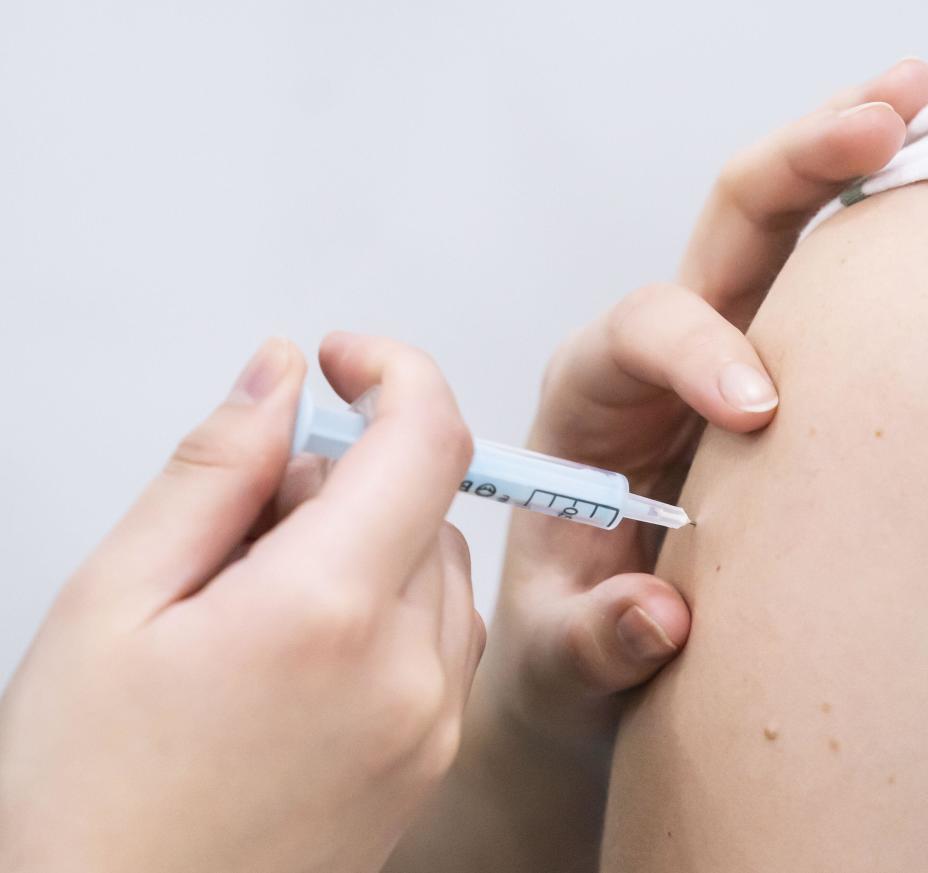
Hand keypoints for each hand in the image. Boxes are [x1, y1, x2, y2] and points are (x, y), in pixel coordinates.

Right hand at [0, 334, 485, 872]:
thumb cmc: (84, 802)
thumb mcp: (114, 602)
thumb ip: (214, 471)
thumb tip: (278, 377)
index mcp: (326, 614)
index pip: (425, 440)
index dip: (394, 373)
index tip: (344, 362)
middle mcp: (406, 673)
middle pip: (426, 504)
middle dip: (347, 480)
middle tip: (241, 529)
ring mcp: (429, 727)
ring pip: (438, 571)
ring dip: (369, 547)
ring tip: (257, 606)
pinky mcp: (428, 764)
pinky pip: (442, 642)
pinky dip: (387, 611)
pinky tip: (299, 655)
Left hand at [389, 58, 927, 872]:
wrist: (588, 670)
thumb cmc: (564, 656)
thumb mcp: (558, 666)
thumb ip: (589, 644)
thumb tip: (659, 621)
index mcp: (589, 404)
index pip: (638, 333)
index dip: (698, 351)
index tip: (761, 409)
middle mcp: (661, 360)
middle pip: (723, 233)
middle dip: (796, 168)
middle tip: (884, 114)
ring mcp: (731, 360)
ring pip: (784, 235)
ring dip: (848, 161)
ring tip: (919, 97)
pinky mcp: (789, 382)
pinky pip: (831, 292)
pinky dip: (882, 230)